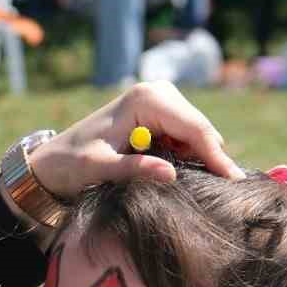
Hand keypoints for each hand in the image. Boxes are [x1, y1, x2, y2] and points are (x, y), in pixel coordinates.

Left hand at [27, 81, 243, 199]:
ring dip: (200, 159)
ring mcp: (160, 102)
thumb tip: (172, 174)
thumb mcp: (99, 169)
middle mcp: (157, 93)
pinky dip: (188, 157)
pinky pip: (185, 137)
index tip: (234, 181)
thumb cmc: (71, 163)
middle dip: (212, 158)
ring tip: (204, 189)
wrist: (52, 161)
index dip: (216, 156)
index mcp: (145, 99)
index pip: (194, 128)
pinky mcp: (159, 116)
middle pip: (200, 129)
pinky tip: (185, 178)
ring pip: (196, 134)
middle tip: (228, 193)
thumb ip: (134, 170)